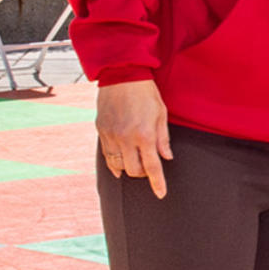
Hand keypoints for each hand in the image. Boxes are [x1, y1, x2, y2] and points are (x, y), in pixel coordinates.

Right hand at [96, 79, 172, 199]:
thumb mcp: (161, 114)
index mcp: (145, 135)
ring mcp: (112, 136)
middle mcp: (126, 139)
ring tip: (136, 162)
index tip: (161, 194)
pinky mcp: (101, 131)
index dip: (157, 183)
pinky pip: (107, 155)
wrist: (121, 75)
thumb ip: (163, 138)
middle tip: (149, 167)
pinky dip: (114, 163)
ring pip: (119, 166)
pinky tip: (119, 164)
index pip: (153, 167)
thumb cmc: (145, 92)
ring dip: (129, 168)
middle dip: (143, 173)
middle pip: (134, 171)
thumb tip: (167, 157)